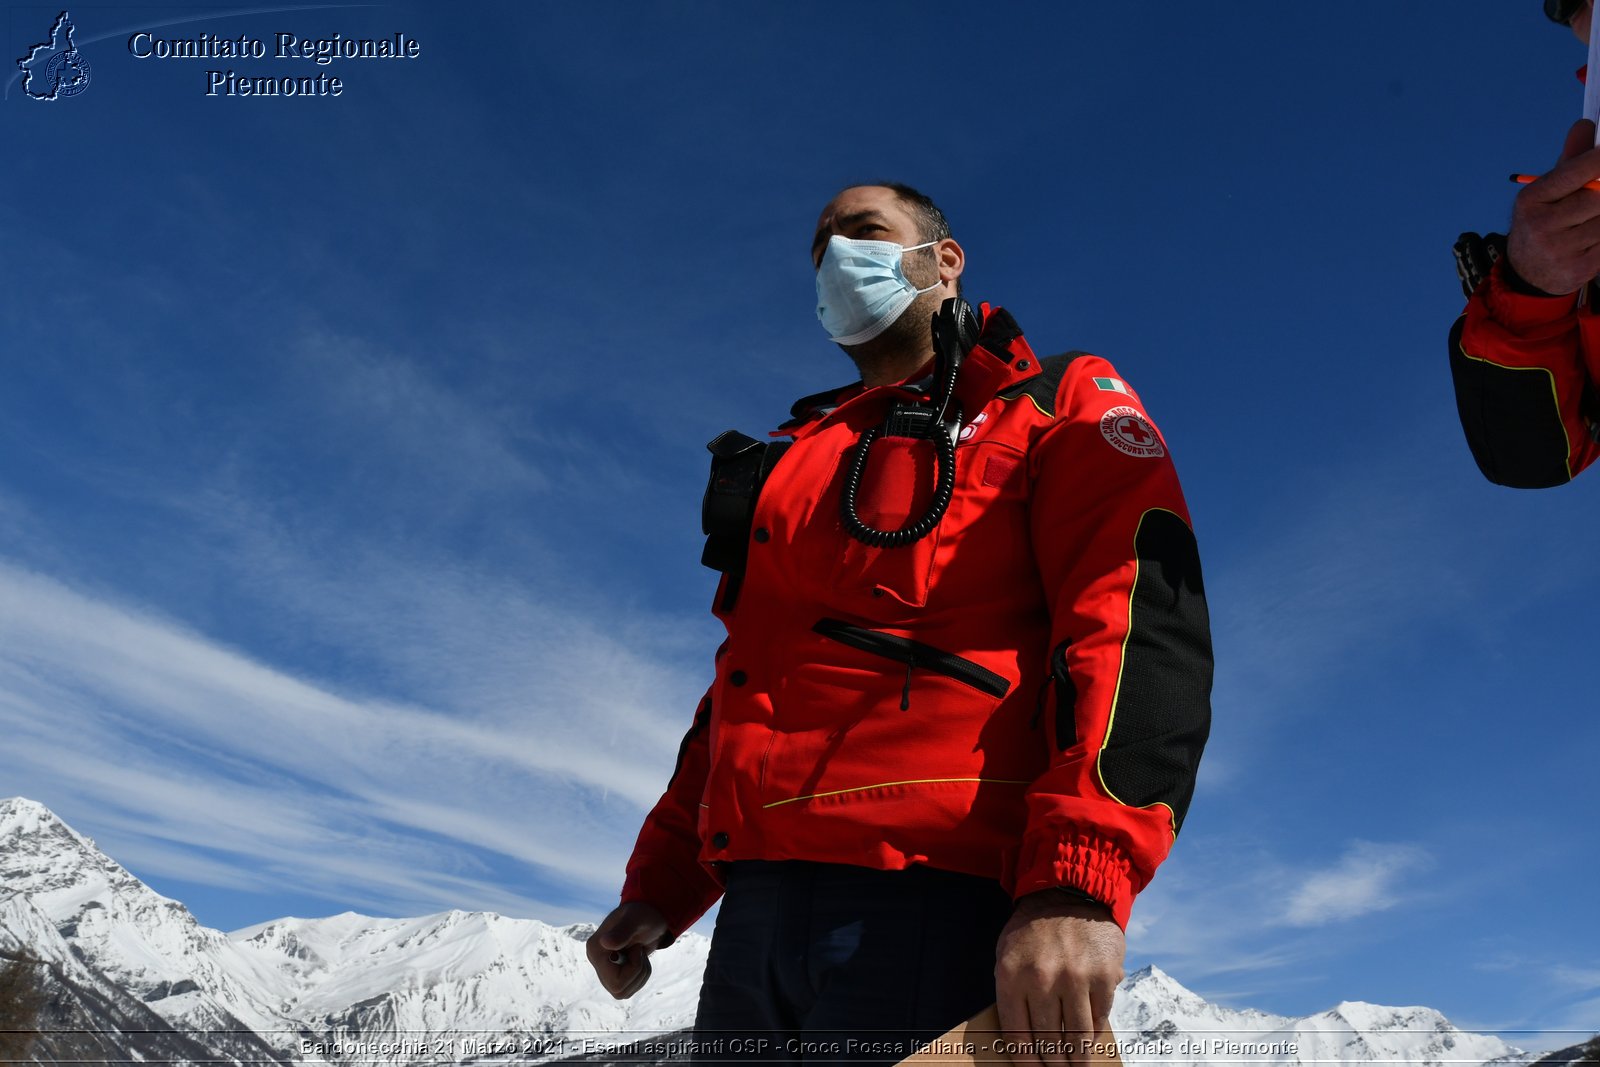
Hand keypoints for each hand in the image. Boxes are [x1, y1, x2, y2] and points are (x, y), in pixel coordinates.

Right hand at [586, 901, 669, 998]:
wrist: (650, 916)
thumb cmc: (643, 914)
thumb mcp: (636, 919)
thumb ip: (623, 931)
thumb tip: (605, 943)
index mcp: (595, 950)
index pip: (616, 982)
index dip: (634, 968)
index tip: (637, 947)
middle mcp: (596, 962)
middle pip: (619, 990)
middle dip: (638, 972)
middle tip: (639, 950)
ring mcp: (603, 970)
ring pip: (624, 993)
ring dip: (640, 975)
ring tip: (639, 953)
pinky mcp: (613, 974)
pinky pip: (628, 990)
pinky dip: (641, 976)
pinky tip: (639, 959)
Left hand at [994, 891, 1124, 1066]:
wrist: (1068, 893)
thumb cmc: (1032, 929)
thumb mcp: (1007, 954)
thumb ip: (1011, 993)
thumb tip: (1021, 1039)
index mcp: (1012, 975)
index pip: (1018, 1035)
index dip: (1027, 1061)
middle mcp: (1042, 978)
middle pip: (1049, 1039)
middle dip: (1054, 1063)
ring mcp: (1075, 978)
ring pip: (1077, 1035)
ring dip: (1077, 1058)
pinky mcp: (1103, 976)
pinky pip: (1099, 1018)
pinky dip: (1095, 1034)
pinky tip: (1090, 1041)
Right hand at [1507, 119, 1599, 295]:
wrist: (1529, 273)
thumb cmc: (1544, 222)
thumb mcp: (1548, 192)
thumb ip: (1571, 161)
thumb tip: (1586, 125)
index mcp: (1531, 200)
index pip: (1574, 173)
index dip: (1599, 160)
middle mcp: (1541, 226)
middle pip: (1598, 197)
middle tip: (1599, 190)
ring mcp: (1559, 250)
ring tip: (1594, 215)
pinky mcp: (1578, 269)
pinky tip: (1595, 235)